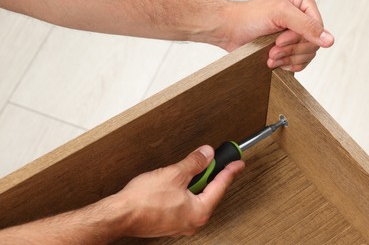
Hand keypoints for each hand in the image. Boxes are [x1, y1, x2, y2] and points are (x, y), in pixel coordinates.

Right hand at [112, 145, 244, 237]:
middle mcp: (193, 221)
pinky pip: (184, 203)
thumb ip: (194, 163)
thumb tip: (206, 155)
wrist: (120, 214)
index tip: (238, 163)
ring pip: (195, 197)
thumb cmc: (143, 200)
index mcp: (199, 211)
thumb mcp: (174, 174)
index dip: (230, 170)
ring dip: (195, 182)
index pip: (220, 186)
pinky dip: (184, 190)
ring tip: (188, 169)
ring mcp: (181, 223)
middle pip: (209, 192)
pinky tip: (176, 182)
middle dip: (210, 175)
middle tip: (212, 160)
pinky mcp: (170, 221)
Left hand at [218, 0, 334, 71]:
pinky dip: (286, 65)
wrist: (230, 30)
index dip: (299, 38)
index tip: (279, 39)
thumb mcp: (280, 14)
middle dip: (291, 50)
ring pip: (306, 56)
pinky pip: (298, 63)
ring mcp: (294, 36)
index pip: (318, 29)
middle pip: (312, 45)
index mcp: (304, 4)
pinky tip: (274, 63)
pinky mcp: (287, 49)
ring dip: (287, 59)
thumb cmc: (250, 17)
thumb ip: (306, 25)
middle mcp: (302, 19)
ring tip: (270, 56)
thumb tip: (329, 40)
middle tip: (273, 49)